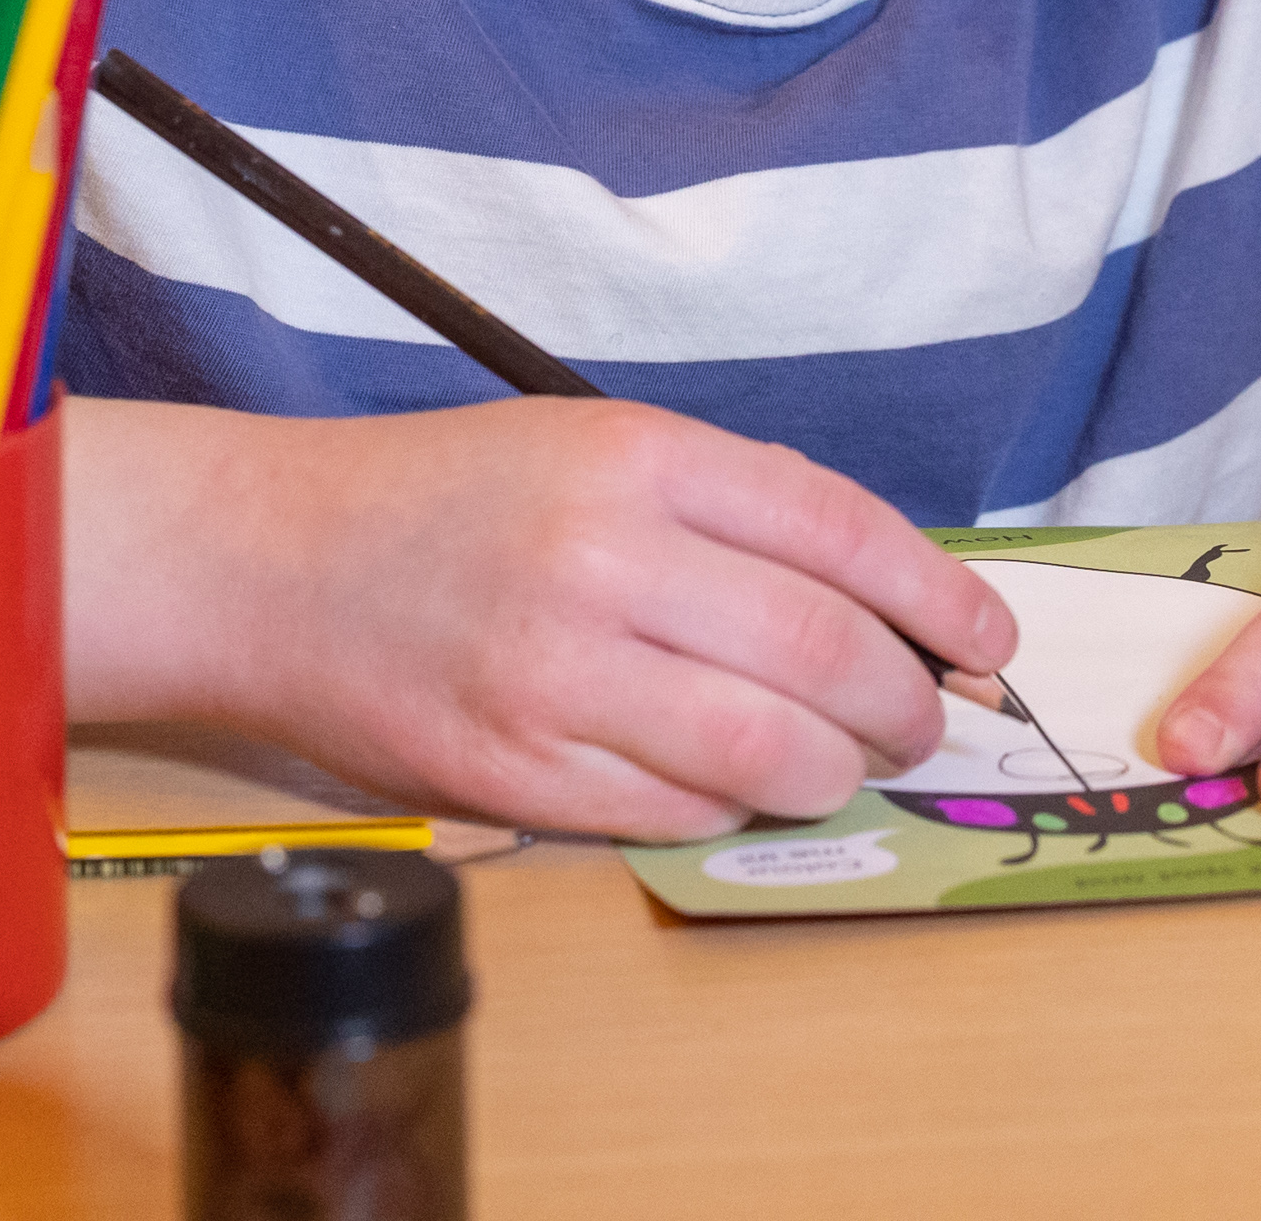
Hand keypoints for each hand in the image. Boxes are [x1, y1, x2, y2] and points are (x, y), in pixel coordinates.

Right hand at [61, 393, 1014, 842]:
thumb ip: (733, 508)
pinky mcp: (514, 771)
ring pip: (766, 753)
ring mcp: (556, 676)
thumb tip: (891, 597)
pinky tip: (731, 784)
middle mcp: (604, 561)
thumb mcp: (595, 445)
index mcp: (638, 459)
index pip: (842, 534)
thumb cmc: (450, 497)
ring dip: (833, 771)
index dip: (940, 598)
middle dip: (905, 704)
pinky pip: (677, 814)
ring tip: (838, 761)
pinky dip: (732, 809)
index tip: (988, 640)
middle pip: (825, 655)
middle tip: (922, 721)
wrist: (272, 560)